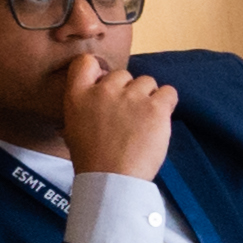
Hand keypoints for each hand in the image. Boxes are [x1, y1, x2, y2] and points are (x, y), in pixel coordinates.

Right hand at [54, 47, 175, 183]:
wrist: (112, 180)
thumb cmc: (93, 159)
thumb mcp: (74, 127)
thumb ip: (84, 105)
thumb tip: (97, 94)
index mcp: (78, 95)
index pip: (86, 62)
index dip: (99, 70)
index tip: (106, 82)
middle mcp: (104, 90)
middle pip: (124, 74)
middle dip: (128, 91)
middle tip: (128, 116)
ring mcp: (131, 97)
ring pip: (147, 82)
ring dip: (148, 98)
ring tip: (144, 122)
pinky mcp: (155, 107)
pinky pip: (168, 92)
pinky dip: (167, 104)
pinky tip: (159, 120)